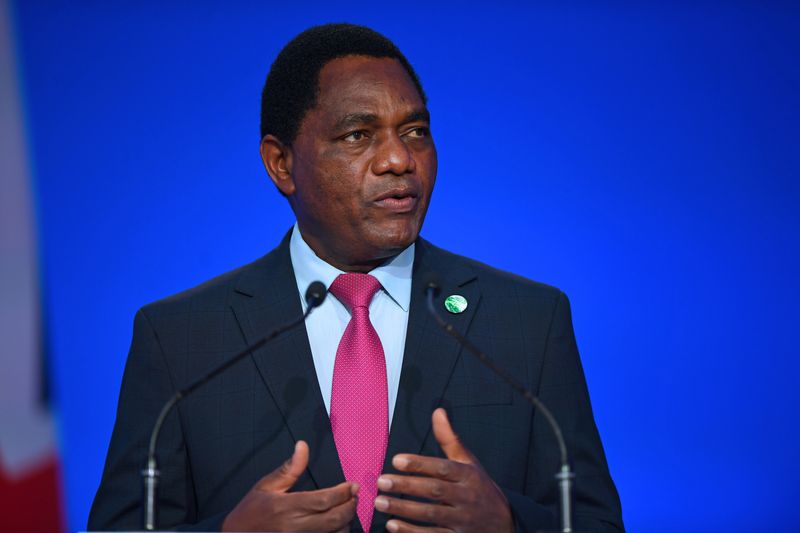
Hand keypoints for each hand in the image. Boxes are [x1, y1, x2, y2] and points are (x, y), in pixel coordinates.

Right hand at [222, 440, 357, 531]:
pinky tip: (337, 524)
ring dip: (346, 522)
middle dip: (350, 506)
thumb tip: (303, 446)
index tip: (352, 485)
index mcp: (286, 507)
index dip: (343, 493)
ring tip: (347, 509)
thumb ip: (288, 469)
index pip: (324, 500)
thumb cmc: (251, 511)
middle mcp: (294, 527)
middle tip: (355, 496)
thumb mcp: (266, 486)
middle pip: (334, 519)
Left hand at [374, 408, 513, 532]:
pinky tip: (393, 524)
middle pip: (435, 491)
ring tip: (380, 502)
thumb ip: (450, 438)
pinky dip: (411, 531)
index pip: (443, 468)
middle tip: (381, 481)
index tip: (397, 460)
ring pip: (432, 514)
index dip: (420, 464)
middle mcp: (466, 497)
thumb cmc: (480, 487)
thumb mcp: (469, 462)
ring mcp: (462, 519)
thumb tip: (438, 412)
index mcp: (468, 475)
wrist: (504, 523)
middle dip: (407, 486)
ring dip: (404, 509)